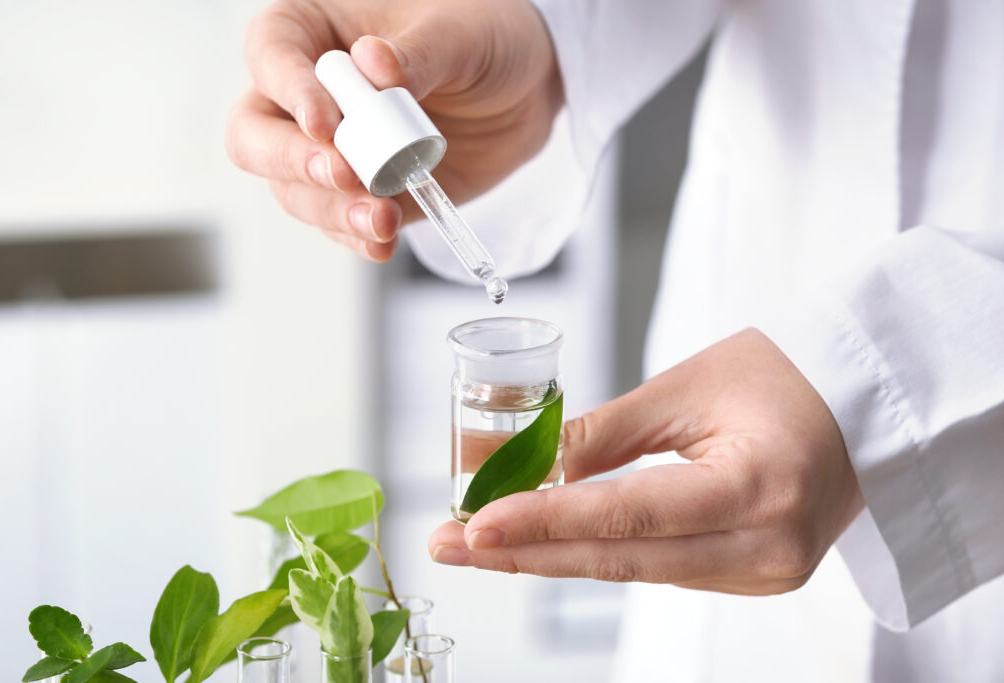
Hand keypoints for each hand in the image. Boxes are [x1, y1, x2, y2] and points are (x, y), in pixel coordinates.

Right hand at [225, 0, 560, 260]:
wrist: (524, 94)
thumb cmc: (481, 38)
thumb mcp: (461, 33)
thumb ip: (419, 52)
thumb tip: (374, 64)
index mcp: (313, 30)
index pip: (270, 54)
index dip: (289, 91)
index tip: (327, 124)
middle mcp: (306, 95)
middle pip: (255, 135)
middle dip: (293, 162)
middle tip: (346, 176)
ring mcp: (328, 152)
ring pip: (292, 190)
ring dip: (331, 210)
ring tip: (382, 218)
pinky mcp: (358, 195)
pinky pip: (337, 223)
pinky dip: (356, 237)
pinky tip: (382, 241)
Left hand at [429, 328, 863, 594]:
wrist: (862, 402)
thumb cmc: (785, 375)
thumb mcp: (687, 387)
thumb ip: (605, 433)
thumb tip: (530, 468)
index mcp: (758, 486)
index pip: (627, 517)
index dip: (544, 523)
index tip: (474, 526)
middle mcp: (767, 546)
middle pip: (621, 561)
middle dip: (527, 554)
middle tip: (450, 545)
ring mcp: (765, 570)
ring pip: (635, 572)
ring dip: (555, 557)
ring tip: (482, 542)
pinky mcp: (755, 575)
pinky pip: (662, 570)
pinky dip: (603, 555)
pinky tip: (548, 544)